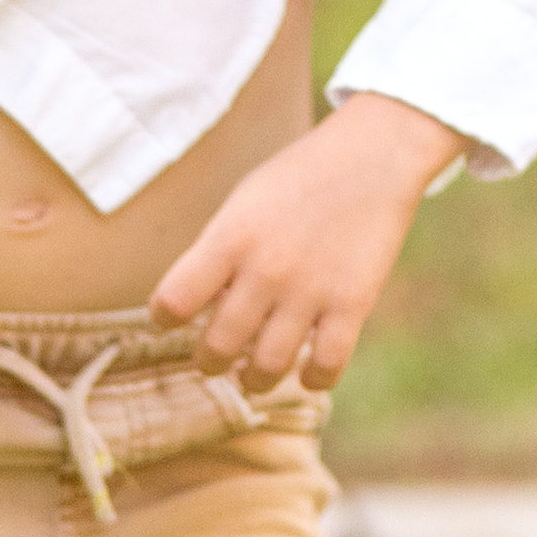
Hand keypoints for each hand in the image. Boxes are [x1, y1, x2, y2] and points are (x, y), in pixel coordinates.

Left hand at [150, 93, 464, 390]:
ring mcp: (310, 289)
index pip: (174, 300)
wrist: (372, 156)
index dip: (164, 318)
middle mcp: (266, 268)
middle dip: (209, 361)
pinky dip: (313, 379)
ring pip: (267, 368)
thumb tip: (195, 308)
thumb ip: (219, 252)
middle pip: (218, 346)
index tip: (170, 320)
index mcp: (231, 236)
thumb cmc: (298, 179)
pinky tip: (307, 371)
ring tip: (252, 375)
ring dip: (254, 380)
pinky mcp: (353, 304)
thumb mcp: (245, 202)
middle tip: (215, 358)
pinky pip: (325, 367)